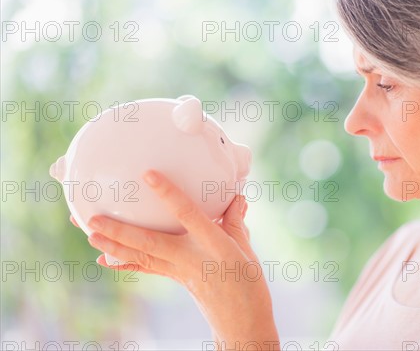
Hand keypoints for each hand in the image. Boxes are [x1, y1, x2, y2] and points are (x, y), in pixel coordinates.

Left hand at [74, 169, 278, 347]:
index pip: (188, 215)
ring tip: (90, 235)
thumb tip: (235, 198)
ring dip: (115, 245)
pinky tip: (104, 259)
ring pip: (142, 256)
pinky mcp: (176, 278)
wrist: (241, 323)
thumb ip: (235, 222)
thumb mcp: (247, 250)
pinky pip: (147, 268)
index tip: (149, 176)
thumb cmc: (249, 286)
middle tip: (93, 220)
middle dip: (121, 231)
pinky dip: (125, 262)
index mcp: (214, 245)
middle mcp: (192, 258)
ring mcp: (180, 271)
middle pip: (151, 242)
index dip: (168, 195)